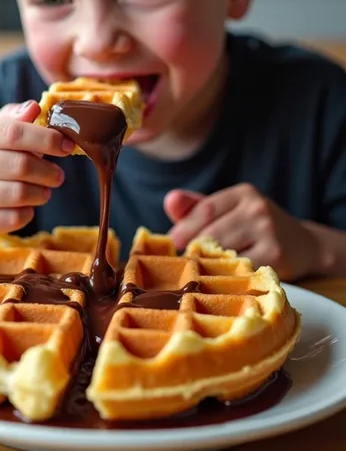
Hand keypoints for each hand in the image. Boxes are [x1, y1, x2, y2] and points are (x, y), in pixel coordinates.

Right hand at [0, 100, 73, 235]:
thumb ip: (17, 117)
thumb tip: (34, 108)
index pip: (15, 133)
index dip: (47, 139)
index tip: (67, 146)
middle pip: (21, 166)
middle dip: (49, 171)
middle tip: (58, 175)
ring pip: (19, 194)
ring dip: (41, 193)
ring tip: (45, 189)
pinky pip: (14, 219)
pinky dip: (28, 213)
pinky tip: (27, 206)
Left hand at [164, 184, 320, 280]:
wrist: (304, 245)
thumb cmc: (255, 228)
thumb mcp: (230, 211)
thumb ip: (197, 207)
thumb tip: (169, 201)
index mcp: (243, 193)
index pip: (205, 208)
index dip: (184, 227)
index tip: (171, 243)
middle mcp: (257, 209)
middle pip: (212, 233)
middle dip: (192, 250)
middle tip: (180, 264)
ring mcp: (268, 232)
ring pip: (225, 253)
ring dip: (207, 266)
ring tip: (196, 273)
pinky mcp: (276, 257)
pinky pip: (241, 270)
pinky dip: (227, 277)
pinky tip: (220, 281)